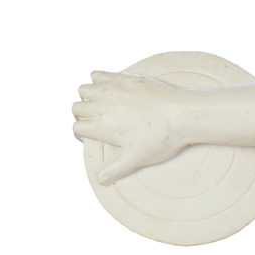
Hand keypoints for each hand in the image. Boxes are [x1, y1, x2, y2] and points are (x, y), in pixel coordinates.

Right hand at [72, 70, 193, 185]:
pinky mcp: (120, 77)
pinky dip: (97, 82)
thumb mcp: (136, 159)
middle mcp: (101, 105)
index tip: (92, 136)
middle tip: (97, 122)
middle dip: (82, 116)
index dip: (81, 134)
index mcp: (102, 126)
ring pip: (83, 90)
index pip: (76, 128)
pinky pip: (96, 75)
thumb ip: (115, 169)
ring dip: (87, 98)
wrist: (178, 114)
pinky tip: (109, 91)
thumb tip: (100, 180)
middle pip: (76, 108)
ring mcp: (109, 89)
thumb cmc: (159, 140)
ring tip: (101, 107)